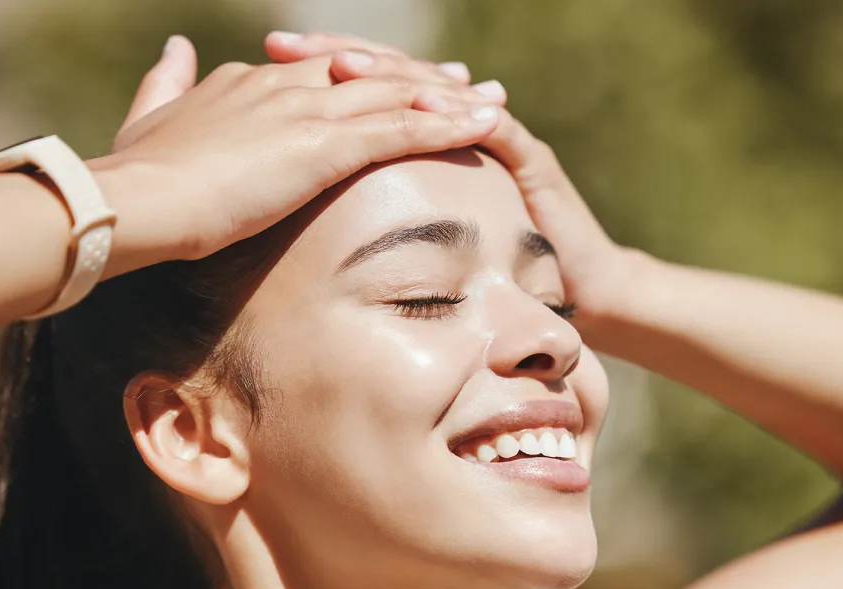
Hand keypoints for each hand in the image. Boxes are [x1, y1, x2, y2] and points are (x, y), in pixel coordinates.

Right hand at [90, 35, 504, 272]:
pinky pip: (398, 131)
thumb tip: (176, 47)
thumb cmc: (135, 177)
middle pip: (370, 75)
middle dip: (422, 80)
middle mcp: (285, 87)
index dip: (367, 74)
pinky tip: (483, 127)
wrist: (133, 201)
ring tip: (493, 102)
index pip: (323, 71)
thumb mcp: (149, 121)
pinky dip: (446, 127)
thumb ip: (167, 83)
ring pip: (394, 97)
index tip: (399, 80)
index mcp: (251, 84)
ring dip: (449, 100)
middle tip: (467, 82)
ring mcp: (305, 113)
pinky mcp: (320, 146)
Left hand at [270, 33, 639, 330]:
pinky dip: (456, 115)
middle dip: (336, 55)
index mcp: (423, 137)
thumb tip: (306, 214)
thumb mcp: (418, 237)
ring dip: (387, 75)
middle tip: (282, 44)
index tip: (262, 60)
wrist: (580, 290)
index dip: (313, 70)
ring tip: (338, 64)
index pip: (364, 88)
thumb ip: (377, 217)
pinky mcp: (532, 161)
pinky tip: (421, 108)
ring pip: (438, 90)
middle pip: (392, 74)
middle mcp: (457, 124)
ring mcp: (495, 135)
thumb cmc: (494, 272)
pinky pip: (495, 129)